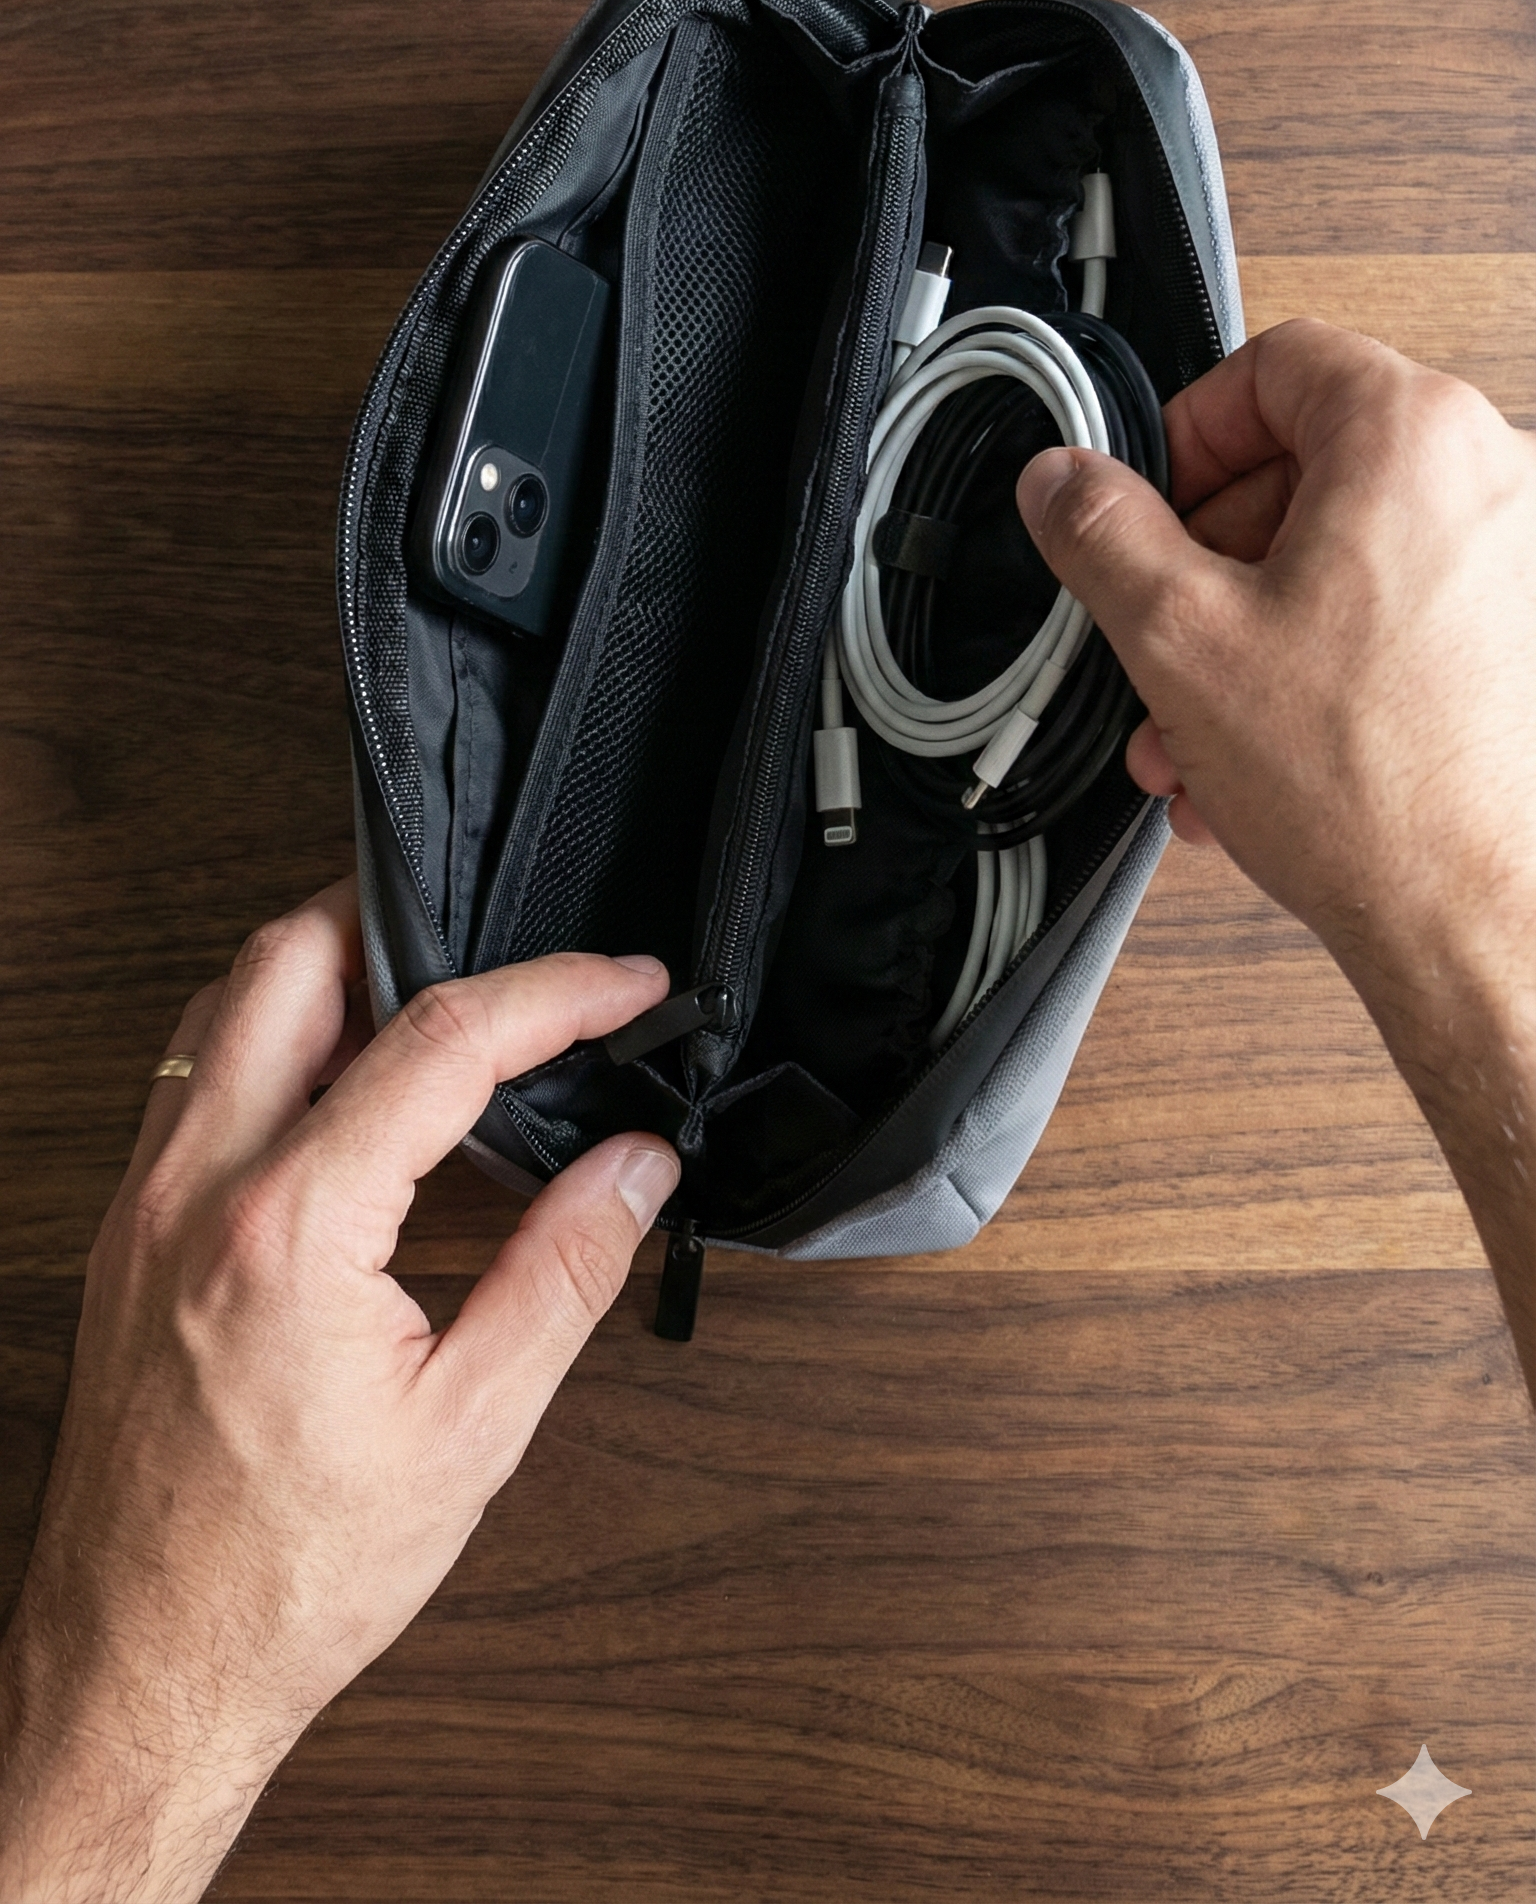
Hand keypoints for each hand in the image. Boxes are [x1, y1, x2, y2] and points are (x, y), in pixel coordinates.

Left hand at [0, 882, 679, 1903]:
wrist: (145, 1669)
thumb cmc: (286, 1575)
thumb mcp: (469, 1430)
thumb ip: (564, 1273)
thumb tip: (635, 1166)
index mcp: (290, 1227)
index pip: (440, 1038)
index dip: (553, 991)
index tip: (625, 984)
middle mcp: (196, 1188)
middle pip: (293, 958)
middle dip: (410, 919)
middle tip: (510, 951)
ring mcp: (144, 1205)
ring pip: (223, 1004)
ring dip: (331, 975)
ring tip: (435, 1012)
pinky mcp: (123, 1236)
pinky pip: (191, 1080)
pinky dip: (272, 1044)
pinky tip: (342, 1099)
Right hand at [1017, 318, 1535, 1392]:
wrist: (1479, 922)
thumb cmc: (1371, 788)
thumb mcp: (1177, 636)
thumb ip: (1101, 531)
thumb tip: (1064, 479)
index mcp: (1413, 438)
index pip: (1275, 366)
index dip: (1186, 433)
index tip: (1144, 503)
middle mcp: (1490, 480)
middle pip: (1307, 469)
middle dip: (1207, 564)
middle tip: (1157, 633)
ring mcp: (1518, 564)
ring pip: (1344, 558)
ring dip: (1249, 635)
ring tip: (1196, 727)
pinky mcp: (1522, 641)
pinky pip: (1397, 616)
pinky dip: (1321, 667)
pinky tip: (1262, 756)